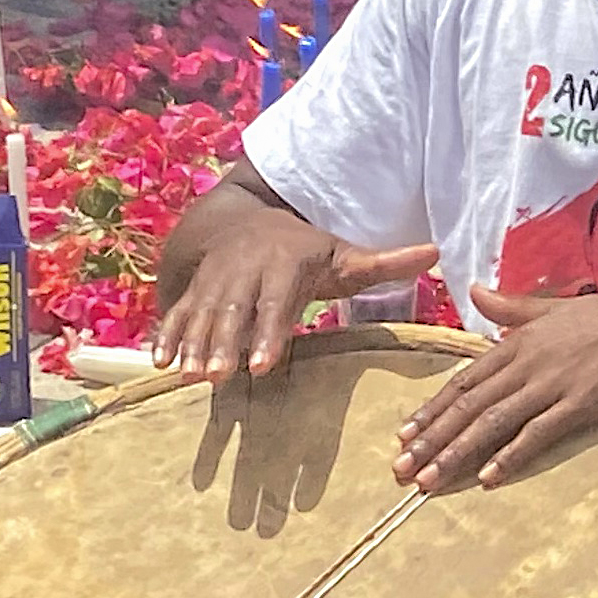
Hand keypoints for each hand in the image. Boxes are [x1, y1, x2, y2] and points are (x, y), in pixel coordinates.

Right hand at [151, 205, 433, 380]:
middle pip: (233, 311)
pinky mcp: (192, 291)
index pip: (276, 303)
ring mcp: (214, 282)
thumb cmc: (304, 250)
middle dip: (224, 344)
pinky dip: (167, 336)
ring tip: (191, 376)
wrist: (242, 220)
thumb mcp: (343, 254)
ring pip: (202, 314)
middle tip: (219, 378)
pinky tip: (161, 365)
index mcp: (282, 266)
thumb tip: (436, 253)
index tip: (265, 365)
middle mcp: (244, 273)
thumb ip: (385, 263)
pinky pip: (177, 313)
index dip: (268, 332)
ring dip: (194, 345)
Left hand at [392, 283, 597, 491]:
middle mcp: (529, 361)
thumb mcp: (559, 306)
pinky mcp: (582, 402)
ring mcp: (554, 383)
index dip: (432, 409)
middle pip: (470, 404)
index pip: (466, 379)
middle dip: (432, 439)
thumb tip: (472, 290)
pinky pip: (538, 433)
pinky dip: (511, 456)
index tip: (403, 434)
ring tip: (429, 481)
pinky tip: (488, 478)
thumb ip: (513, 306)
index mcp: (520, 340)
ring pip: (494, 422)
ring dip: (458, 453)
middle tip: (400, 469)